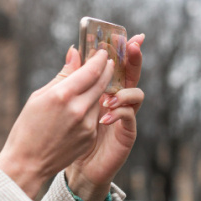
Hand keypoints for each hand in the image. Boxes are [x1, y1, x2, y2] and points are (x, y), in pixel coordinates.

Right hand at [0, 48, 114, 198]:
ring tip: (90, 85)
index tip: (102, 51)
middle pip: (102, 81)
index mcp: (62, 95)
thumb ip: (62, 76)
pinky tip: (80, 109)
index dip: (99, 58)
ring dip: (98, 89)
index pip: (91, 70)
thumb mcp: (38, 97)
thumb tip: (75, 54)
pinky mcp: (90, 136)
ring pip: (100, 98)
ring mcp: (87, 124)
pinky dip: (91, 108)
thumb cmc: (27, 127)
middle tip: (107, 61)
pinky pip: (95, 115)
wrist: (27, 162)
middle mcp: (78, 109)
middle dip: (106, 69)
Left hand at [65, 34, 144, 200]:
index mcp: (102, 90)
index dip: (123, 50)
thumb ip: (72, 78)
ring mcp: (123, 117)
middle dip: (133, 59)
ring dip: (122, 91)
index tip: (127, 35)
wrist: (69, 166)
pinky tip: (105, 115)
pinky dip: (119, 113)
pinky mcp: (125, 134)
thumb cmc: (64, 133)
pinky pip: (130, 118)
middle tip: (132, 45)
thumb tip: (73, 50)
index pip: (116, 65)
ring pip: (136, 95)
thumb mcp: (65, 102)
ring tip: (106, 96)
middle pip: (132, 75)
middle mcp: (117, 101)